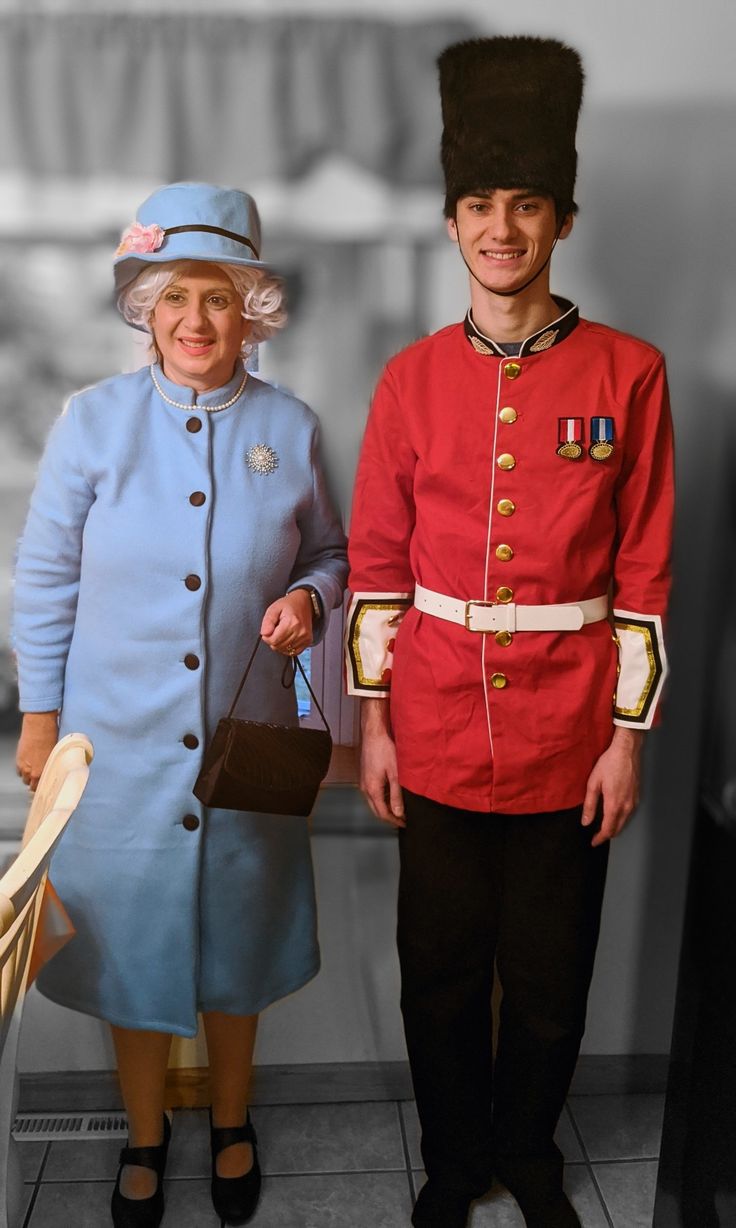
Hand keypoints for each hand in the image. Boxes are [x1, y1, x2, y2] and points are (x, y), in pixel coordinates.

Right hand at [16, 712, 58, 791]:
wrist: (38, 725)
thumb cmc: (51, 737)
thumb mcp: (57, 755)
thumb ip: (55, 767)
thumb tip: (57, 772)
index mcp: (42, 772)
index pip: (39, 788)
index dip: (43, 787)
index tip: (47, 786)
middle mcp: (30, 771)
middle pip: (31, 785)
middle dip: (36, 783)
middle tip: (42, 779)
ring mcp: (22, 765)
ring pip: (24, 778)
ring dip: (29, 777)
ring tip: (36, 771)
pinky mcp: (18, 758)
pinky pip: (19, 770)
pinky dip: (23, 770)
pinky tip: (29, 765)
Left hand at [260, 590, 312, 655]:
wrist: (305, 603)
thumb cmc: (289, 605)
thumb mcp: (274, 608)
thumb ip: (267, 621)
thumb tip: (264, 634)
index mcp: (292, 622)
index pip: (273, 640)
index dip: (267, 637)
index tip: (268, 630)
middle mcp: (300, 631)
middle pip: (278, 646)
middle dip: (273, 640)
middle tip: (276, 629)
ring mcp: (305, 637)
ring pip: (284, 650)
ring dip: (280, 643)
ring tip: (282, 632)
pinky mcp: (308, 641)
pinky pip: (292, 652)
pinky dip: (287, 647)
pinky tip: (287, 638)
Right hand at [360, 699, 404, 827]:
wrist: (374, 733)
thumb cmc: (385, 749)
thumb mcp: (395, 774)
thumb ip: (397, 795)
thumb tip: (399, 812)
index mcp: (372, 789)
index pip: (382, 813)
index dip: (394, 821)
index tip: (404, 824)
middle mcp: (365, 787)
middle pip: (376, 810)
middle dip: (389, 817)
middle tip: (402, 820)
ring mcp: (363, 781)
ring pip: (373, 802)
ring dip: (385, 807)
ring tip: (399, 808)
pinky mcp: (365, 775)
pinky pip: (372, 793)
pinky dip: (381, 798)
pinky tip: (391, 794)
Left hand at [581, 727, 643, 846]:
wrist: (627, 751)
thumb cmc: (609, 764)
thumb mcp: (593, 783)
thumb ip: (590, 805)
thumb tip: (586, 822)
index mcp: (614, 805)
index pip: (608, 829)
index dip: (600, 838)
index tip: (593, 842)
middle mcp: (627, 807)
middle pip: (617, 828)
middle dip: (607, 835)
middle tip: (596, 837)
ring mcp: (634, 802)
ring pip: (624, 822)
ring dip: (614, 827)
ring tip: (603, 828)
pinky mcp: (637, 796)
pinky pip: (629, 814)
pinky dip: (621, 819)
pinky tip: (614, 815)